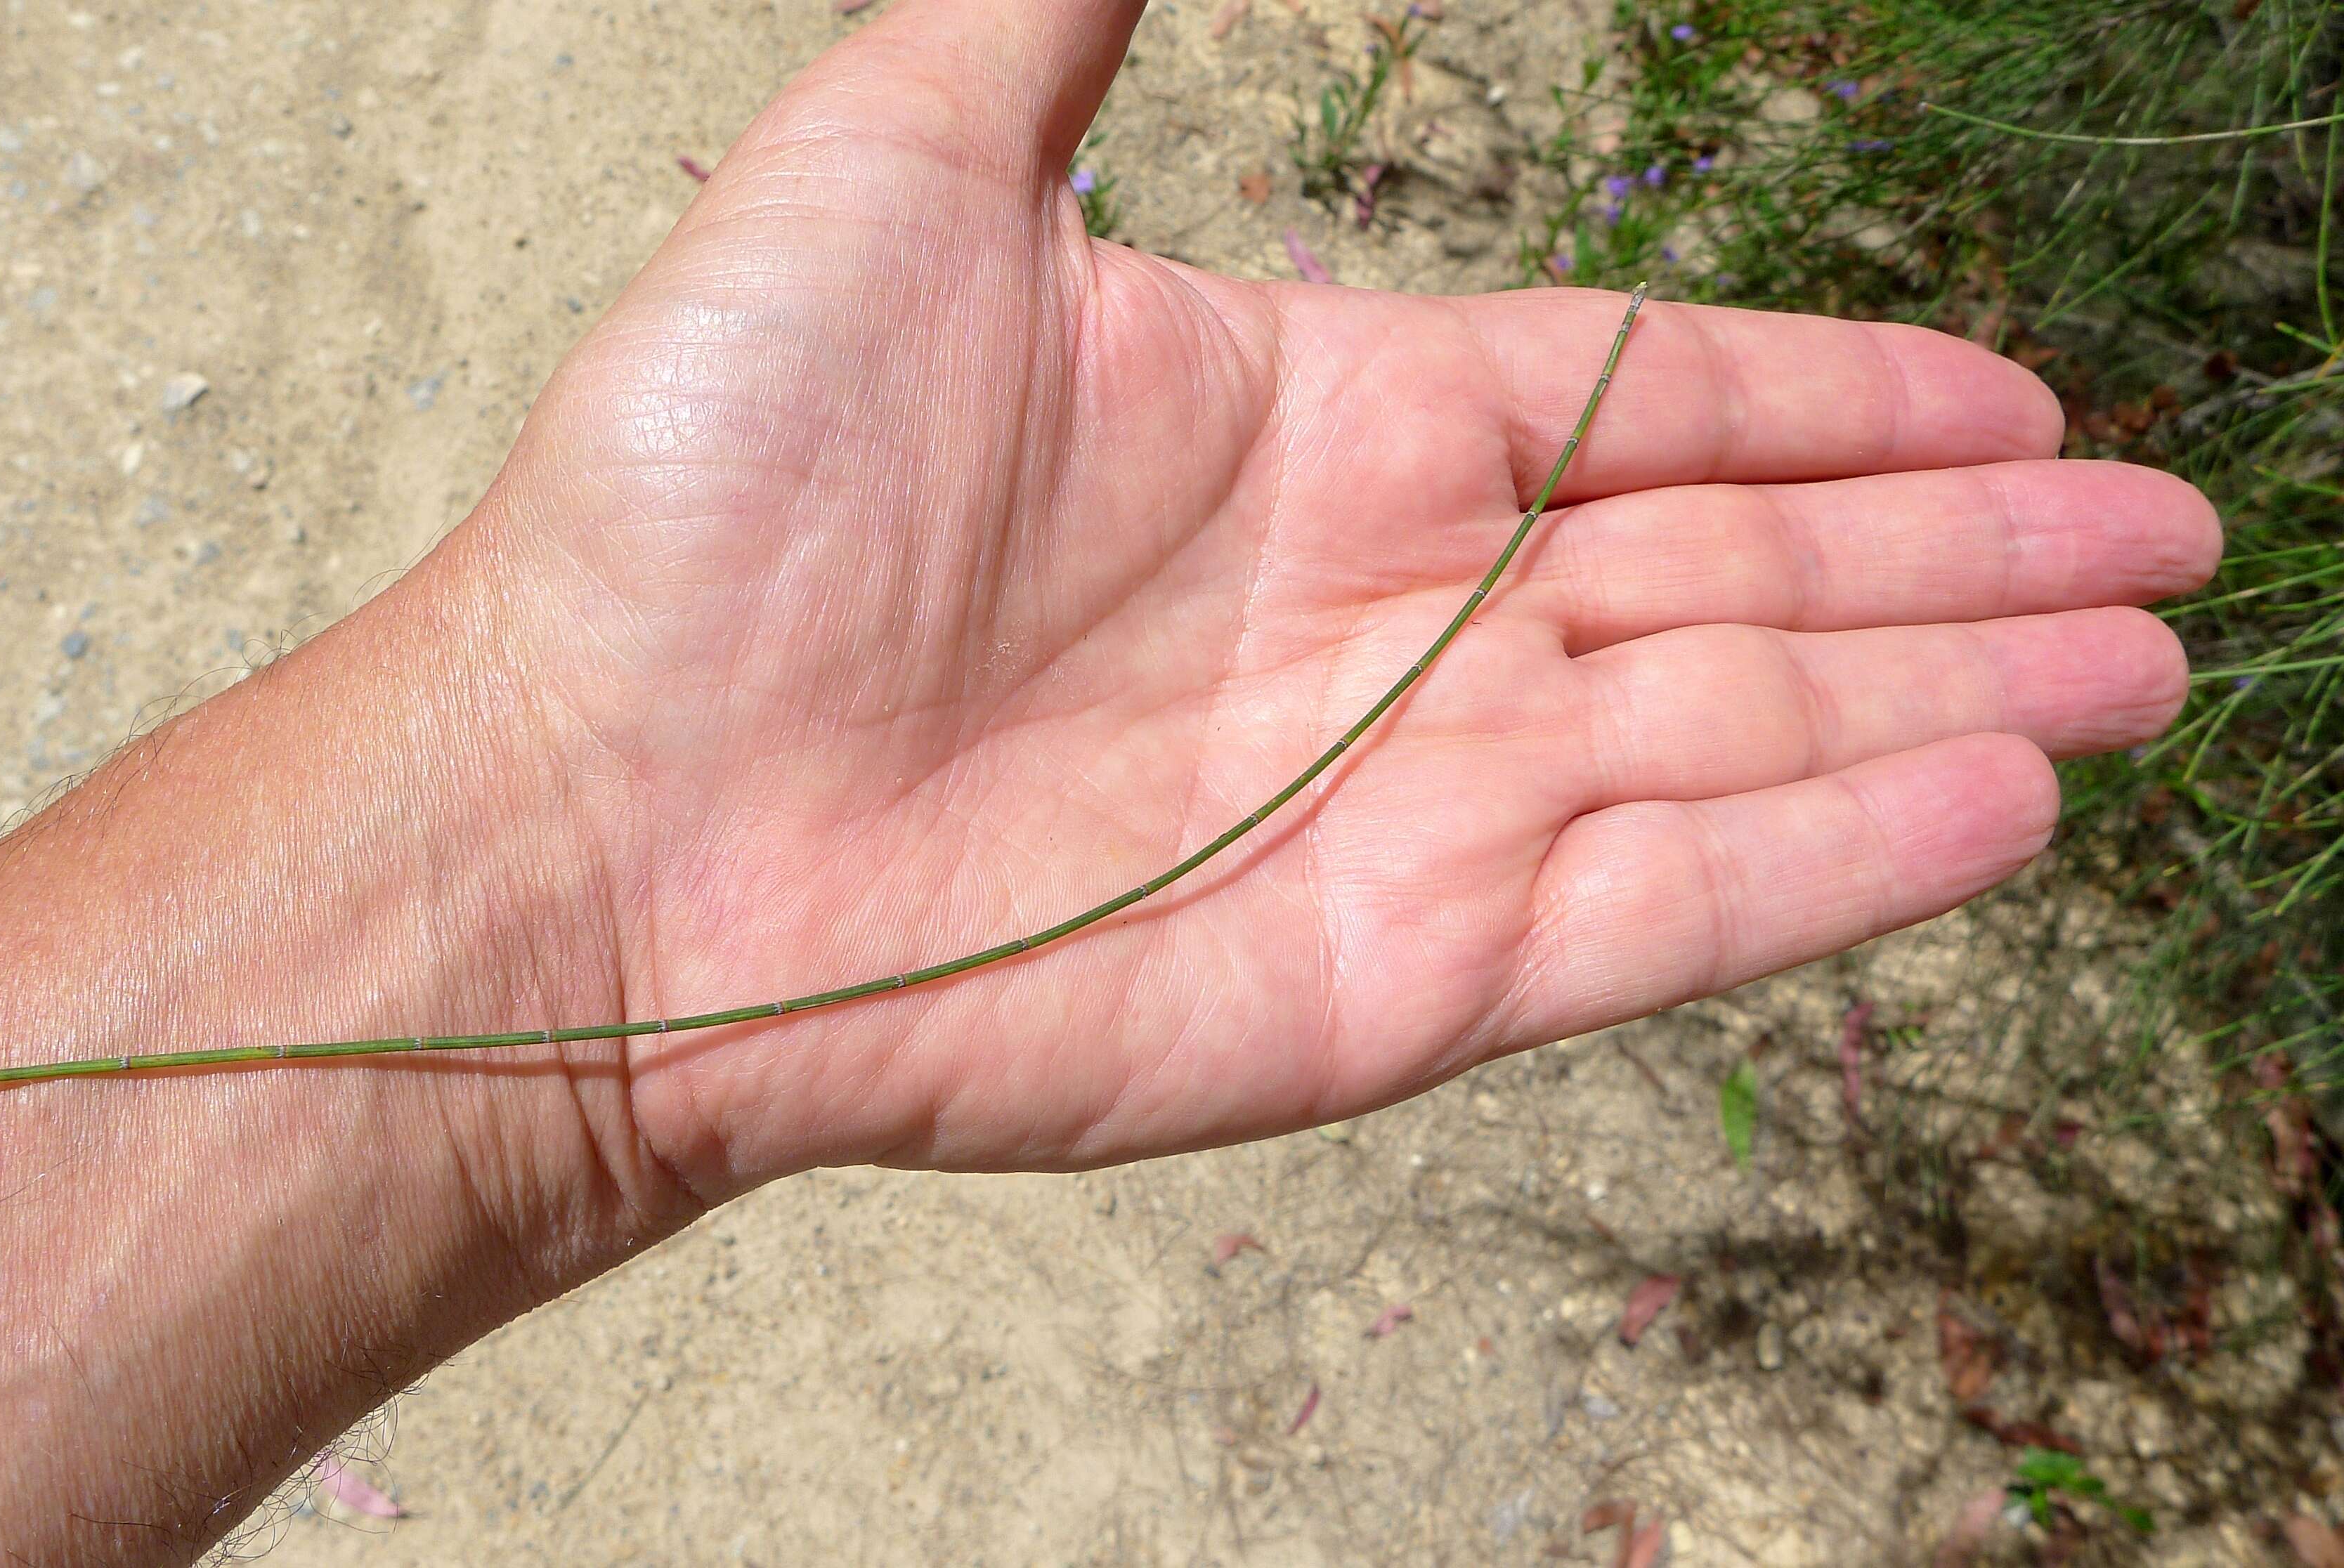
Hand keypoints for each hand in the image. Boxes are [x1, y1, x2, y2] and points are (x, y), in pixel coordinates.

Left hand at [434, 0, 2217, 1193]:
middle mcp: (1391, 618)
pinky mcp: (1391, 979)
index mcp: (1323, 424)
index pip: (1648, 400)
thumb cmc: (707, 488)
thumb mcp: (897, 160)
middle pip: (1747, 569)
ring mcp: (1403, 805)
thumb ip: (1064, 8)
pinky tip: (2010, 794)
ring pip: (1749, 732)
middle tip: (2171, 543)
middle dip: (1963, 555)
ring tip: (2154, 663)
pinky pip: (1669, 909)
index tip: (2012, 403)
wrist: (594, 805)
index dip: (1842, 401)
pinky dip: (1840, 855)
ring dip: (1956, 694)